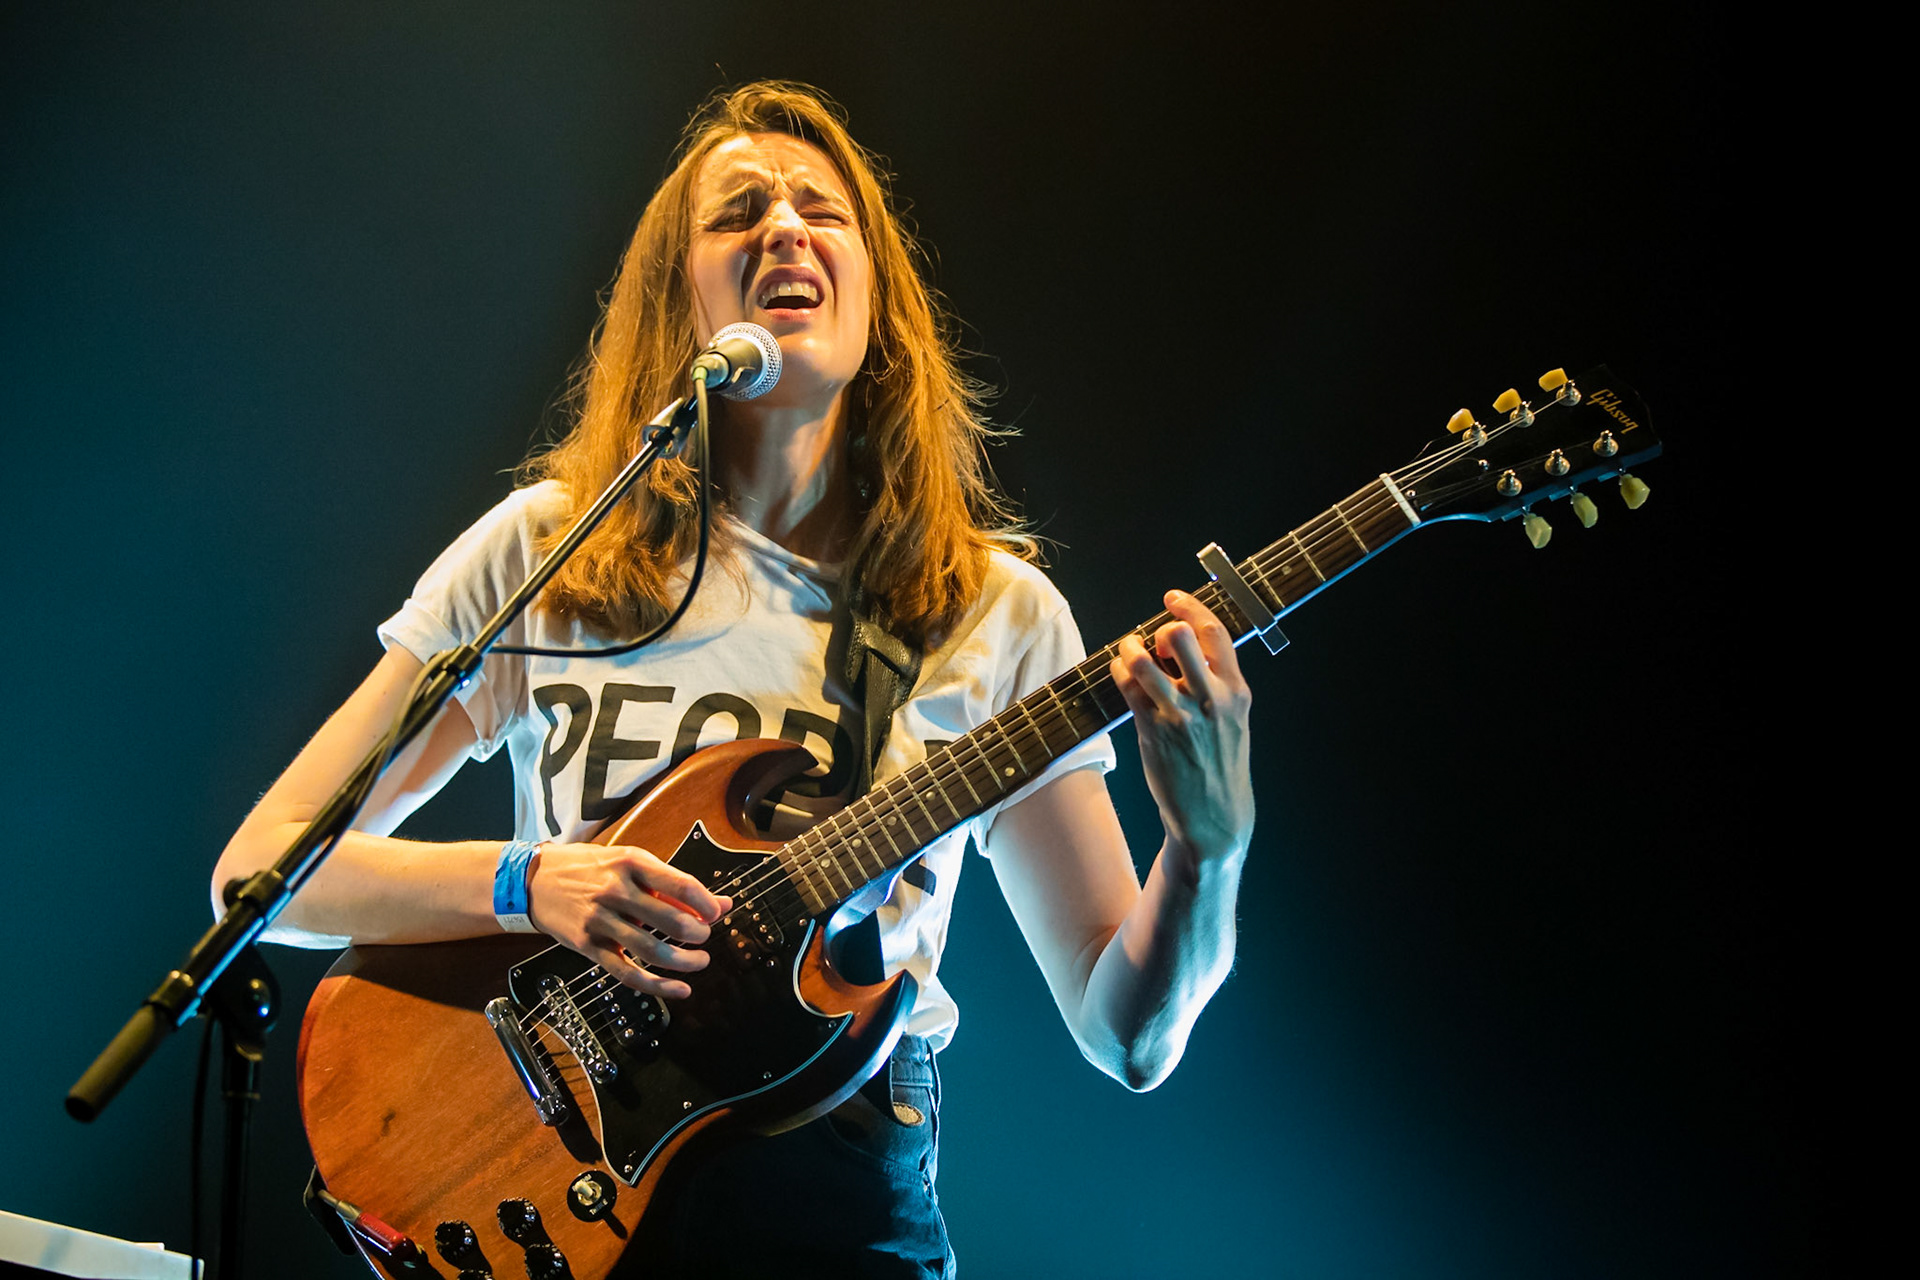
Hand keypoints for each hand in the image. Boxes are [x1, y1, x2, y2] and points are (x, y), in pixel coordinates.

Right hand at [526, 842, 731, 998]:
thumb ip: (672, 885)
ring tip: (700, 961)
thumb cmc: (587, 868)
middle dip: (697, 933)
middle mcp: (615, 891)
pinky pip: (627, 972)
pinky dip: (657, 985)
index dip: (705, 903)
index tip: (717, 913)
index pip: (680, 884)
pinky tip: (678, 989)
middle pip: (669, 920)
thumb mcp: (628, 863)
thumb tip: (720, 903)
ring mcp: (600, 920)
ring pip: (651, 950)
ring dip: (684, 961)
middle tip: (705, 937)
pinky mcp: (588, 946)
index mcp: (630, 863)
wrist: (532, 880)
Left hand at [1110, 590, 1254, 871]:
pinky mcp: (1154, 730)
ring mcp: (1180, 715)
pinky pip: (1128, 686)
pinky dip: (1119, 672)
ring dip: (1130, 648)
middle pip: (1179, 637)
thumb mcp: (1235, 720)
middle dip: (1161, 629)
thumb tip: (1187, 648)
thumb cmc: (1221, 765)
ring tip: (1129, 651)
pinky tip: (1121, 673)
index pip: (1215, 632)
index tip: (1172, 599)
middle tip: (1153, 639)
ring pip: (1144, 659)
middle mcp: (1211, 698)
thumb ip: (1219, 684)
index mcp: (1237, 691)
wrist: (1215, 817)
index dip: (1190, 608)